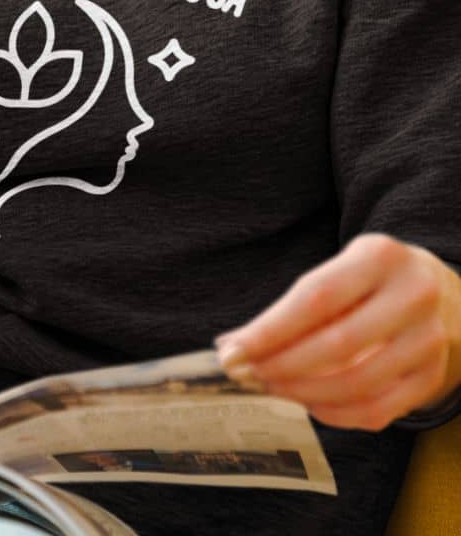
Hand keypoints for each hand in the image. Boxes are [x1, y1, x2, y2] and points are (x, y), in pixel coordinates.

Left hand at [213, 233, 460, 430]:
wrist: (443, 294)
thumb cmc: (372, 281)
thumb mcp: (342, 269)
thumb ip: (293, 305)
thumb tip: (233, 345)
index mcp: (380, 257)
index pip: (316, 299)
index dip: (270, 330)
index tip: (233, 351)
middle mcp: (412, 296)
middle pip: (336, 345)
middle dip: (281, 366)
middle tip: (245, 375)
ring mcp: (427, 340)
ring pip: (356, 384)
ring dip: (302, 394)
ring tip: (270, 388)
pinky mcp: (432, 377)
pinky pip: (376, 410)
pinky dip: (333, 414)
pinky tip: (307, 402)